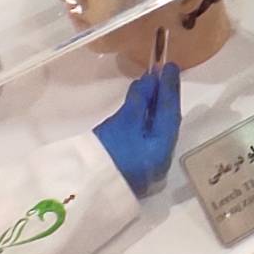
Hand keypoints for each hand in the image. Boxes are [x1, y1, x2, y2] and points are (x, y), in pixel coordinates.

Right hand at [94, 64, 180, 196]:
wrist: (82, 187)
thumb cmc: (107, 153)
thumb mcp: (123, 122)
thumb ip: (139, 101)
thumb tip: (151, 81)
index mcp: (163, 148)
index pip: (171, 112)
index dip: (170, 87)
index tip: (170, 66)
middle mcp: (162, 158)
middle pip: (167, 121)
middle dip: (165, 96)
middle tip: (162, 72)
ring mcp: (149, 163)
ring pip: (157, 128)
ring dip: (154, 106)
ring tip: (150, 84)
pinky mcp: (135, 165)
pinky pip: (147, 136)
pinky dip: (146, 118)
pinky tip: (141, 105)